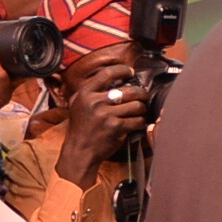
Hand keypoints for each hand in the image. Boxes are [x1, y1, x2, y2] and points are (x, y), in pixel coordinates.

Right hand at [54, 49, 149, 187]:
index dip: (123, 70)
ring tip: (141, 110)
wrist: (80, 151)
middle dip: (141, 93)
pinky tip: (136, 123)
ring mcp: (106, 115)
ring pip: (137, 105)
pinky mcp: (116, 127)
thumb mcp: (78, 104)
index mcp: (85, 93)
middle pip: (130, 90)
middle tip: (143, 96)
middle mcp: (95, 102)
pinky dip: (140, 122)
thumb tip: (114, 76)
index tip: (130, 72)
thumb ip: (92, 90)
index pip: (108, 73)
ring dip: (143, 108)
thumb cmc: (82, 127)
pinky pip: (137, 120)